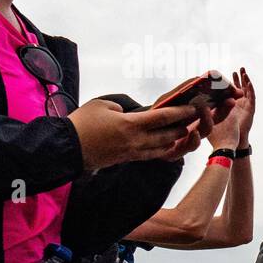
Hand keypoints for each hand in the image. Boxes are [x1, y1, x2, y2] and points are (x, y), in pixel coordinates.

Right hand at [70, 99, 211, 169]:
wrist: (67, 148)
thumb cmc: (82, 123)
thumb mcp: (103, 104)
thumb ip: (123, 105)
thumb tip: (133, 111)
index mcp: (131, 124)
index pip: (163, 117)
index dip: (180, 112)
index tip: (192, 107)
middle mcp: (136, 140)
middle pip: (168, 135)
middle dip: (183, 127)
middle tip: (195, 120)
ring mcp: (133, 152)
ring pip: (162, 147)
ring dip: (175, 140)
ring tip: (184, 132)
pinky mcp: (127, 159)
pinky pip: (151, 155)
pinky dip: (163, 149)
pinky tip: (167, 145)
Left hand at [207, 69, 253, 148]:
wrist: (227, 143)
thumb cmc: (217, 133)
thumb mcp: (207, 116)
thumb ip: (203, 109)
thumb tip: (196, 100)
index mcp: (228, 107)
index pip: (227, 92)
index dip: (227, 83)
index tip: (223, 75)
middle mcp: (237, 106)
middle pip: (238, 89)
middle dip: (238, 78)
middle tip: (238, 68)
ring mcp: (245, 107)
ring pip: (246, 90)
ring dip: (245, 80)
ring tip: (243, 71)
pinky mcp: (250, 110)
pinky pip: (252, 96)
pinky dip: (250, 88)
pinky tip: (248, 81)